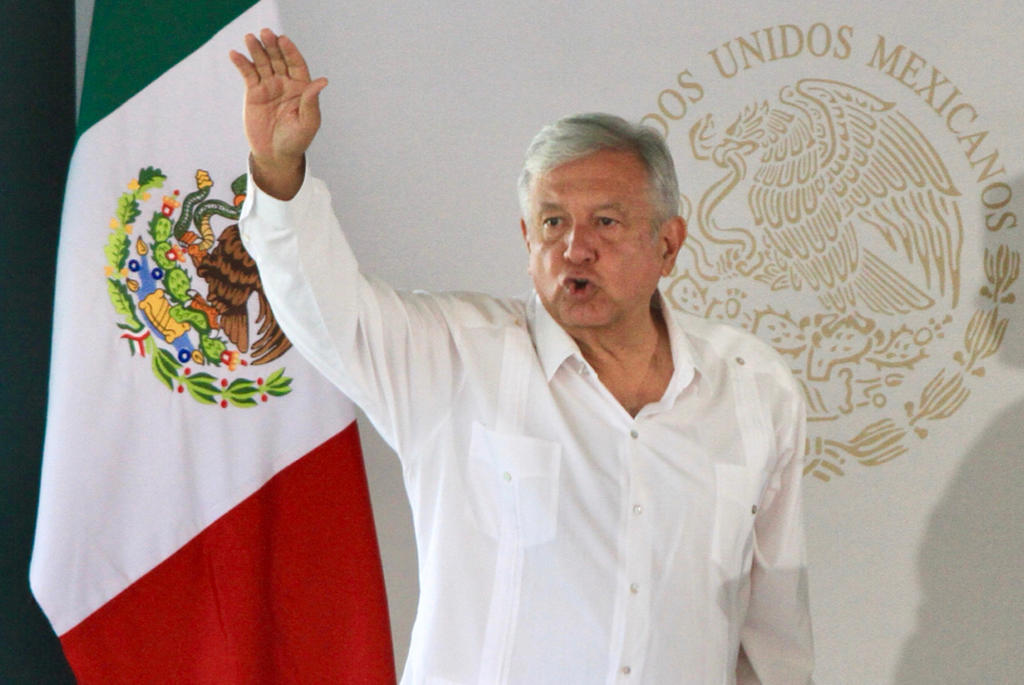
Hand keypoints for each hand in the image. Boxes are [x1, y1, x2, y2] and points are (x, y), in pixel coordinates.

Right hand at [229, 29, 327, 198]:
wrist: (275, 156)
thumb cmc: (296, 141)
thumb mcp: (307, 123)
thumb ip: (311, 101)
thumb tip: (322, 81)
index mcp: (301, 89)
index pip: (296, 65)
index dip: (290, 52)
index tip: (283, 40)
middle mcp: (286, 84)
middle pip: (279, 60)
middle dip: (272, 46)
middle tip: (265, 33)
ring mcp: (269, 87)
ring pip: (262, 63)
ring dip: (256, 50)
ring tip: (250, 38)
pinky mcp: (254, 93)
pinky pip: (248, 74)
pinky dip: (242, 64)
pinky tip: (235, 54)